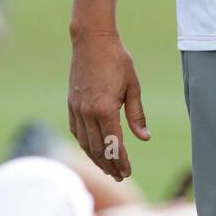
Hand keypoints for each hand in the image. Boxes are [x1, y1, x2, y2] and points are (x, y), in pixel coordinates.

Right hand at [67, 26, 149, 179]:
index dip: (121, 161)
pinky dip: (84, 143)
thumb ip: (137, 114)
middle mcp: (88, 112)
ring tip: (107, 168)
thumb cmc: (116, 60)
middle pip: (98, 149)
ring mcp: (77, 108)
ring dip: (96, 158)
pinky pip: (76, 130)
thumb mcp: (133, 86)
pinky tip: (92, 148)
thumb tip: (144, 137)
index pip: (114, 145)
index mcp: (105, 109)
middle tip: (119, 176)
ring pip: (85, 142)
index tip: (127, 172)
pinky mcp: (71, 103)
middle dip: (109, 165)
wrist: (91, 40)